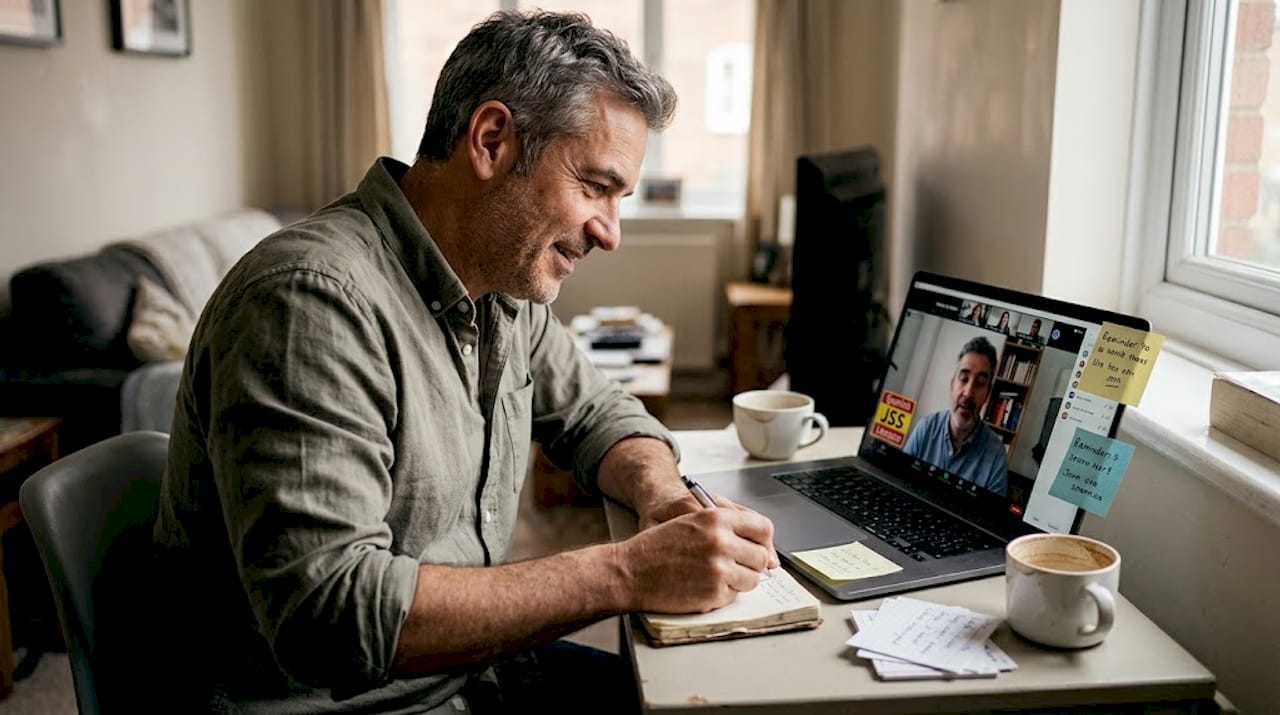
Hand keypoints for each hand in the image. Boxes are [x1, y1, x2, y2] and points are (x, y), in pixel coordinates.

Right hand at [616, 505, 777, 613]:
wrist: (630, 571)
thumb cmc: (656, 547)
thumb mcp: (691, 522)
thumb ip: (726, 528)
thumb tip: (763, 551)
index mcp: (716, 518)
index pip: (763, 528)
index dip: (764, 541)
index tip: (759, 549)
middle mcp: (721, 541)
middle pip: (761, 557)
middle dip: (751, 564)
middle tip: (733, 566)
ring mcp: (719, 568)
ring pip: (752, 579)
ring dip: (738, 581)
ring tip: (714, 576)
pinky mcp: (714, 593)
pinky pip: (734, 596)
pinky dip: (722, 594)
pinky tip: (702, 586)